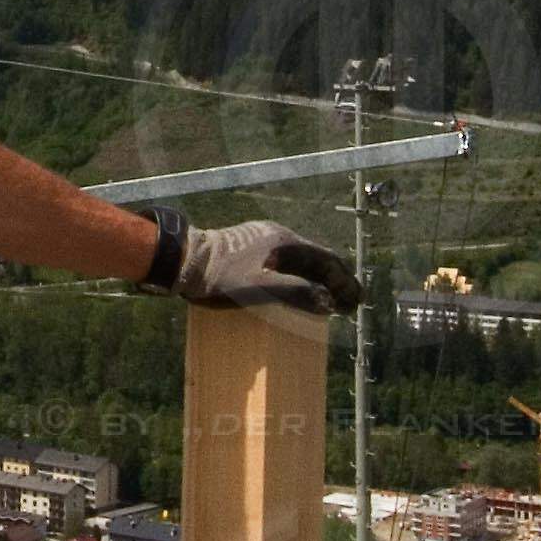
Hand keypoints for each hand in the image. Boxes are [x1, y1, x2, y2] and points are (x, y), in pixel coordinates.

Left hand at [172, 219, 362, 317]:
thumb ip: (296, 292)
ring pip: (300, 260)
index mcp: (284, 241)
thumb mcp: (261, 288)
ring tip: (330, 301)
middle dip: (335, 281)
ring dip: (318, 280)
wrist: (183, 261)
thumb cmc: (220, 277)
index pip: (326, 259)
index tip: (357, 300)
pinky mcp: (250, 248)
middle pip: (315, 258)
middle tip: (349, 304)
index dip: (344, 281)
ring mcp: (262, 240)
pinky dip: (300, 277)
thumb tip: (329, 301)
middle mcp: (277, 236)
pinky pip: (285, 262)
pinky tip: (298, 291)